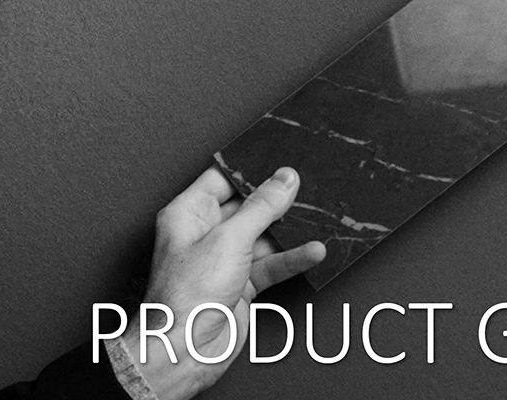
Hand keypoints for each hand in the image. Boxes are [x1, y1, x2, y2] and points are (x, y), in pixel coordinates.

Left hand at [122, 165, 325, 399]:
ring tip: (319, 217)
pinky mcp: (242, 284)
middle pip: (248, 206)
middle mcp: (206, 233)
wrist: (186, 349)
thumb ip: (261, 207)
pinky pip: (271, 264)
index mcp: (189, 213)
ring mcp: (225, 260)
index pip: (222, 179)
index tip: (279, 157)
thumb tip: (283, 179)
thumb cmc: (187, 294)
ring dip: (289, 231)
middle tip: (308, 184)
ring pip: (264, 236)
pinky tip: (314, 251)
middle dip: (277, 199)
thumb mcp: (230, 239)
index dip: (250, 168)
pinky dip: (292, 258)